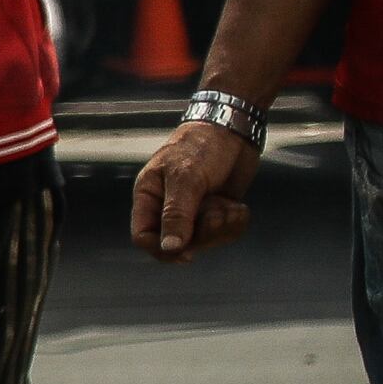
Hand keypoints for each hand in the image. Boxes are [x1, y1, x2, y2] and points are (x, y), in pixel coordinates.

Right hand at [133, 119, 257, 262]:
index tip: (185, 252)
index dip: (161, 248)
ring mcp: (194, 211)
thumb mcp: (186, 179)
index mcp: (149, 197)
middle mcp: (169, 207)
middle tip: (218, 213)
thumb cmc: (201, 147)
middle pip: (178, 243)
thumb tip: (169, 248)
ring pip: (205, 240)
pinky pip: (225, 233)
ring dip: (223, 227)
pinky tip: (239, 206)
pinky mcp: (217, 210)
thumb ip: (176, 215)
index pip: (143, 236)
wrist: (234, 130)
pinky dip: (235, 223)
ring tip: (230, 205)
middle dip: (203, 234)